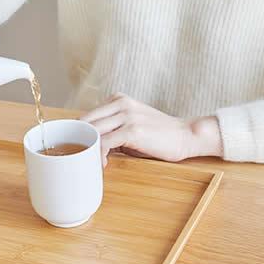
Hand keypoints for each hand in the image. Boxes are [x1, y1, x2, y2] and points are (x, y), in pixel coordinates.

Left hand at [79, 93, 222, 166]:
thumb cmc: (157, 135)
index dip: (78, 134)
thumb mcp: (129, 126)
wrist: (185, 136)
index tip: (78, 150)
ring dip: (87, 149)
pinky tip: (103, 163)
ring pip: (92, 132)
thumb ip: (109, 130)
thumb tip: (87, 143)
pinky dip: (99, 155)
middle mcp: (120, 103)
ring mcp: (126, 115)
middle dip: (78, 142)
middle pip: (84, 122)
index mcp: (117, 99)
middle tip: (80, 158)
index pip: (86, 116)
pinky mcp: (132, 130)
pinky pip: (104, 143)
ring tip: (90, 162)